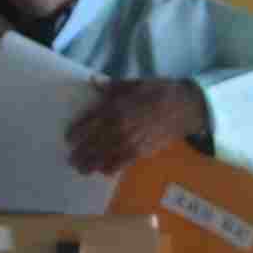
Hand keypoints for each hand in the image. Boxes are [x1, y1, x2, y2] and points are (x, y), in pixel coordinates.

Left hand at [64, 77, 210, 176]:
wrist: (184, 107)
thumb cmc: (158, 91)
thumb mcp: (134, 84)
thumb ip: (111, 87)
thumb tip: (92, 81)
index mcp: (114, 107)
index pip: (88, 123)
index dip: (76, 133)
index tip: (68, 139)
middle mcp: (118, 127)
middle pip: (91, 144)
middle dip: (80, 154)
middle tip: (71, 160)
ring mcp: (128, 142)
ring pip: (103, 158)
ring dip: (90, 165)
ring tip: (82, 169)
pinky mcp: (140, 152)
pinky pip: (119, 165)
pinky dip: (109, 169)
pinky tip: (103, 171)